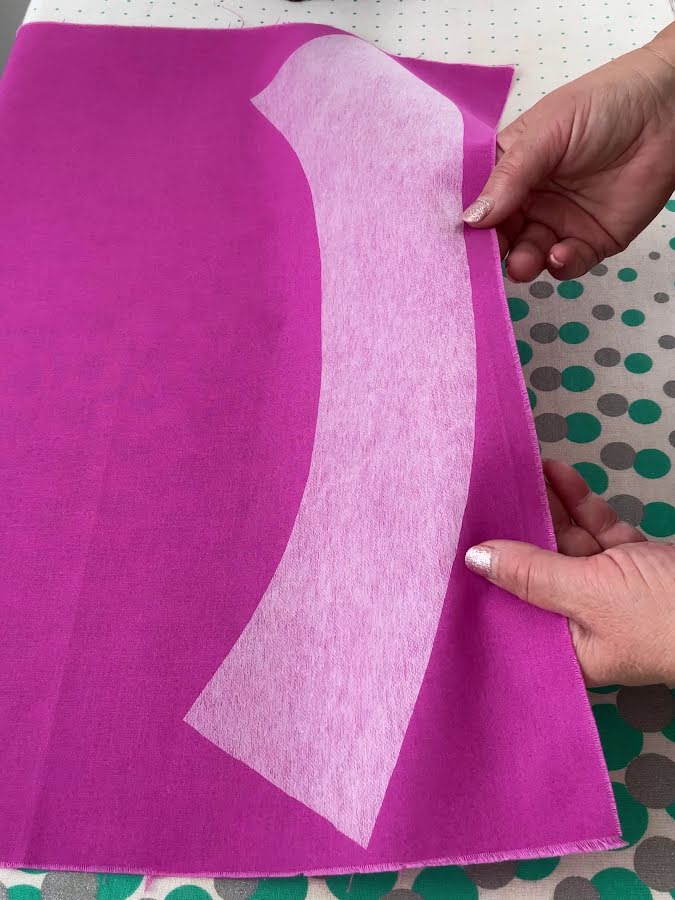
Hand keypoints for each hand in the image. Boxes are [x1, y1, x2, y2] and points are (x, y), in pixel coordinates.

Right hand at [463, 23, 674, 281]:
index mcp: (510, 170)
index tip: (452, 239)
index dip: (465, 221)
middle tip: (487, 260)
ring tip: (525, 262)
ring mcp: (558, 223)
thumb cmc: (604, 105)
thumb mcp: (546, 133)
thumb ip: (509, 177)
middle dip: (491, 252)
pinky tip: (560, 253)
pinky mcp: (589, 242)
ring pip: (527, 256)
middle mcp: (529, 200)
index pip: (478, 202)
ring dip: (522, 263)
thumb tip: (471, 218)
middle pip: (498, 237)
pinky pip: (565, 264)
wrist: (667, 112)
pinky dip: (559, 265)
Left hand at [465, 460, 674, 686]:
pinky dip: (577, 502)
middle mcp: (583, 621)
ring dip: (543, 509)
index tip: (453, 547)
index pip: (513, 614)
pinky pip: (596, 528)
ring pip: (565, 544)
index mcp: (568, 650)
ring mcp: (610, 588)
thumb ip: (531, 574)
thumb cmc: (661, 614)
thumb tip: (474, 558)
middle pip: (536, 573)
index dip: (487, 581)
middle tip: (479, 499)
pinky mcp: (632, 560)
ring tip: (510, 476)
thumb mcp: (589, 594)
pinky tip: (552, 473)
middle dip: (512, 535)